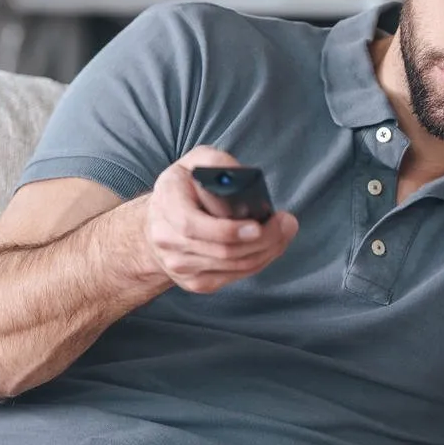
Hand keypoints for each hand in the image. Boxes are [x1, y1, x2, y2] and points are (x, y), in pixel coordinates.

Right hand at [144, 145, 298, 293]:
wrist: (156, 224)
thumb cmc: (183, 188)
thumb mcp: (195, 162)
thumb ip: (217, 162)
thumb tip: (243, 176)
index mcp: (167, 206)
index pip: (193, 226)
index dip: (228, 230)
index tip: (257, 225)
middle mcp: (167, 240)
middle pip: (223, 251)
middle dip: (263, 239)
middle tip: (287, 223)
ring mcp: (179, 266)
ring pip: (234, 266)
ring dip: (268, 251)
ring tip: (285, 231)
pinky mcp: (194, 282)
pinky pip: (234, 276)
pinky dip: (259, 261)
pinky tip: (271, 246)